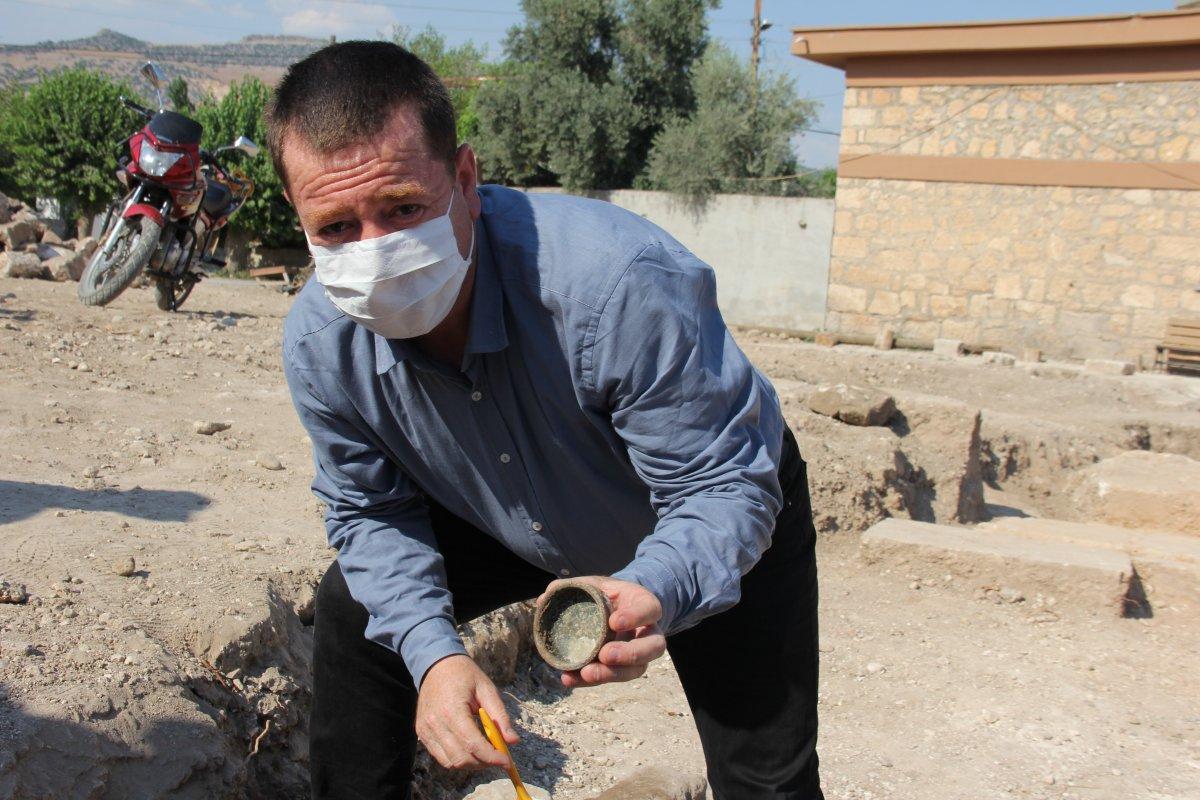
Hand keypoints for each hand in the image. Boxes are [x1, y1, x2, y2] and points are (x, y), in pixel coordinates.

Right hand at [415, 654, 518, 770]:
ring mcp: (425, 730)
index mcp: (452, 710)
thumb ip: (500, 716)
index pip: (473, 745)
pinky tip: (469, 748)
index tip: (507, 762)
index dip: (492, 757)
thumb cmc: (464, 674)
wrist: (435, 665)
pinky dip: (457, 758)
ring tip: (485, 753)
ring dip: (471, 764)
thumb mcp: (487, 689)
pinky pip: (440, 756)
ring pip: (450, 762)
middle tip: (498, 757)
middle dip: (483, 763)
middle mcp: (435, 724)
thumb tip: (513, 741)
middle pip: (461, 758)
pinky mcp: (422, 733)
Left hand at [536, 576, 666, 688]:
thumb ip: (573, 586)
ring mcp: (640, 654)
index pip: (650, 610)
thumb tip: (546, 597)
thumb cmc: (606, 594)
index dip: (636, 617)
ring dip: (612, 674)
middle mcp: (649, 632)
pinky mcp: (623, 669)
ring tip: (587, 673)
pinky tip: (570, 679)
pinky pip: (612, 678)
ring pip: (637, 670)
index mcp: (645, 605)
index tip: (614, 622)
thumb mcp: (594, 584)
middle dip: (630, 654)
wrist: (614, 609)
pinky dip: (589, 681)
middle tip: (605, 655)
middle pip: (653, 647)